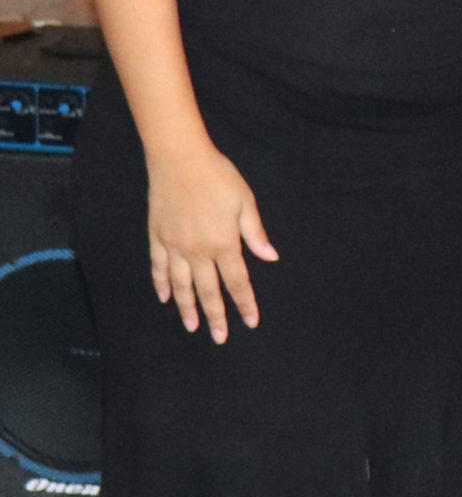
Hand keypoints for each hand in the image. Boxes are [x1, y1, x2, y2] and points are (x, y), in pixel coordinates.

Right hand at [147, 142, 277, 343]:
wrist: (179, 159)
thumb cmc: (217, 176)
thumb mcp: (244, 201)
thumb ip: (255, 233)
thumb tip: (270, 257)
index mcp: (224, 243)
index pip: (237, 281)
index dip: (245, 303)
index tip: (250, 322)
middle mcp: (198, 251)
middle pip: (208, 291)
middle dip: (216, 316)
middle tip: (219, 338)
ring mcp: (174, 246)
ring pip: (182, 286)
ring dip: (187, 308)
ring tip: (192, 326)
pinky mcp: (157, 237)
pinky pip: (158, 268)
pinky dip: (162, 285)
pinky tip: (165, 298)